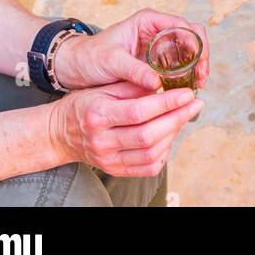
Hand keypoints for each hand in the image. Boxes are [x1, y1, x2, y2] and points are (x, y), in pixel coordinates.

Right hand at [48, 78, 201, 177]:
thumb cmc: (84, 104)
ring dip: (173, 135)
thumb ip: (132, 86)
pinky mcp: (113, 170)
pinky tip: (169, 137)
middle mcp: (102, 140)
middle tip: (195, 104)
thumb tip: (164, 83)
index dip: (167, 103)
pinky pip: (146, 168)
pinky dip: (163, 154)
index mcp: (98, 114)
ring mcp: (107, 159)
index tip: (187, 93)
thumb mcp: (103, 87)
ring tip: (183, 117)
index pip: (138, 111)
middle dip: (177, 118)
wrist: (59, 133)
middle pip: (147, 135)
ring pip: (149, 154)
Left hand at [52, 10, 209, 92]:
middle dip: (200, 56)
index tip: (199, 65)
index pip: (183, 26)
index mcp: (148, 21)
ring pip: (186, 51)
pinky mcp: (154, 61)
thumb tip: (156, 84)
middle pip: (190, 37)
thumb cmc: (91, 57)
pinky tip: (183, 91)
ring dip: (194, 67)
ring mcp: (156, 45)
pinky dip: (183, 75)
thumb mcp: (112, 62)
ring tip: (195, 87)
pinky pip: (176, 65)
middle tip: (201, 80)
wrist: (76, 66)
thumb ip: (134, 70)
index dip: (196, 44)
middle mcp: (156, 29)